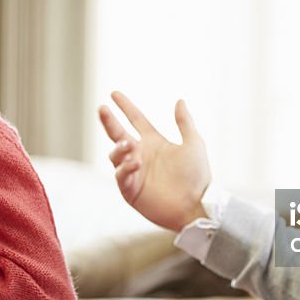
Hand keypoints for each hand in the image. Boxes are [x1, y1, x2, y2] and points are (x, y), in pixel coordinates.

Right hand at [98, 91, 211, 230]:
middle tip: (102, 108)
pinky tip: (134, 163)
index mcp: (154, 143)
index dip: (126, 107)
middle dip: (109, 121)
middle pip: (118, 134)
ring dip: (119, 149)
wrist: (196, 205)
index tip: (114, 93)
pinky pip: (121, 176)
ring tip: (128, 145)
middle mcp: (141, 155)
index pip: (136, 120)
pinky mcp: (131, 190)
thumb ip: (185, 122)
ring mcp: (134, 173)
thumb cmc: (197, 176)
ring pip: (115, 155)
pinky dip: (124, 168)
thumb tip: (180, 100)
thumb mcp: (193, 144)